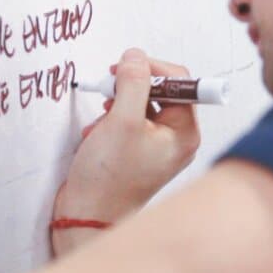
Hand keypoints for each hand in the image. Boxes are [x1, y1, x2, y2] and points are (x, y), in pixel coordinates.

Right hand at [53, 48, 200, 253]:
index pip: (180, 81)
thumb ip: (132, 82)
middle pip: (160, 91)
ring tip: (101, 119)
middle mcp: (177, 139)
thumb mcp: (121, 120)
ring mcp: (157, 146)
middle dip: (130, 88)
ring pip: (141, 104)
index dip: (151, 69)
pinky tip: (97, 134)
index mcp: (185, 132)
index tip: (124, 68)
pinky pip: (129, 121)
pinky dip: (111, 120)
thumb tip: (135, 56)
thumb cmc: (108, 177)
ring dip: (117, 104)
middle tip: (108, 90)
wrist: (86, 216)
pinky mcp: (138, 152)